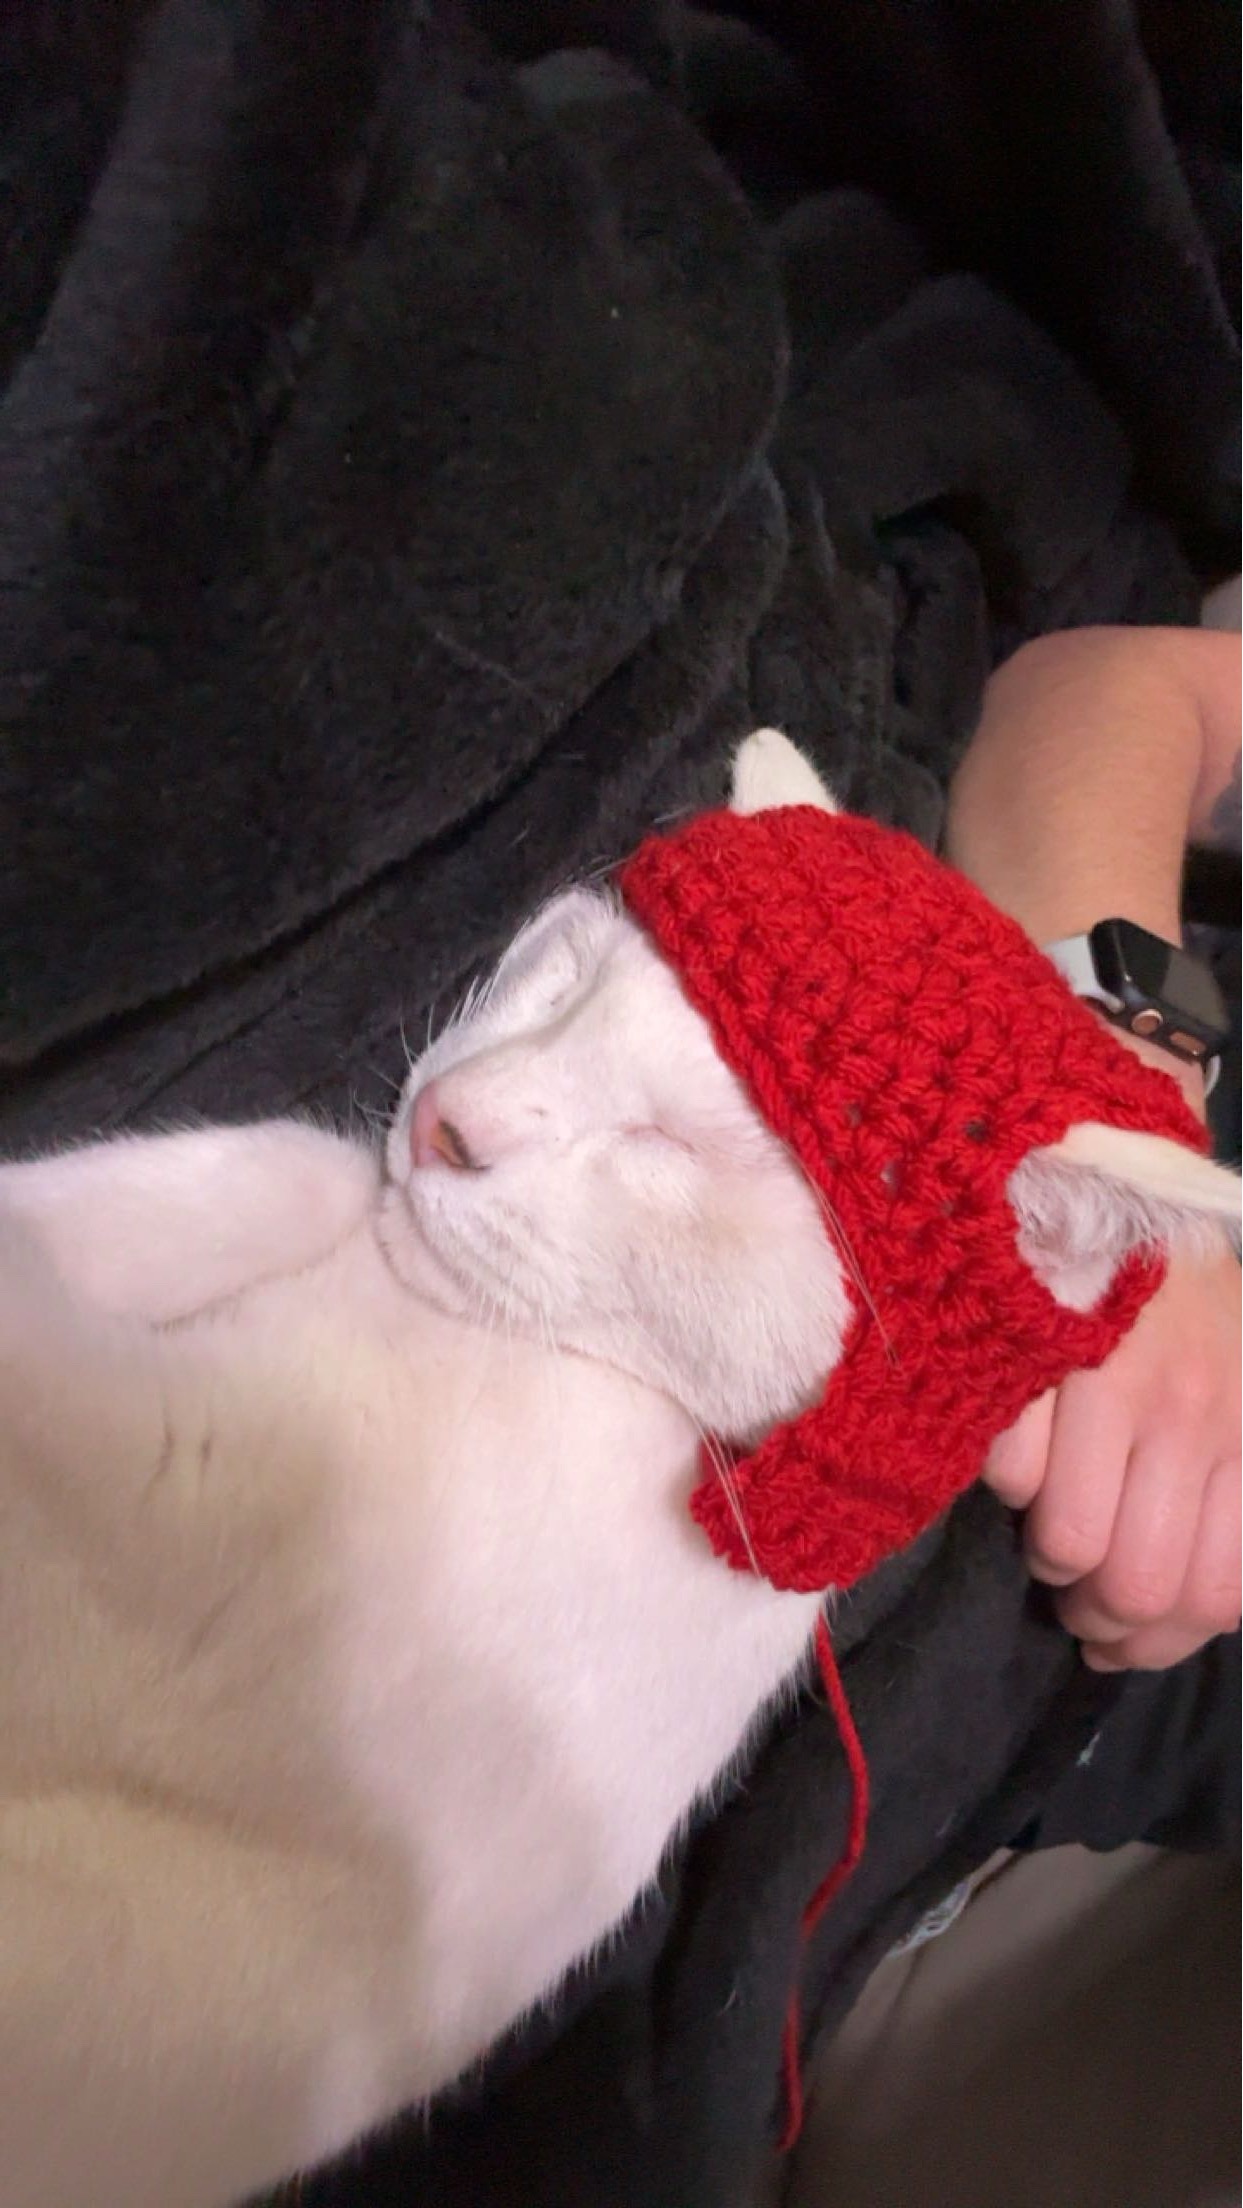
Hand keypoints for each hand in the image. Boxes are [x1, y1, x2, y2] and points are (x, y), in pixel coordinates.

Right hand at [984, 1245, 1240, 1670]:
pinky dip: (1003, 1483)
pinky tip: (1017, 1455)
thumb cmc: (1179, 1289)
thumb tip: (1192, 1603)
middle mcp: (1195, 1415)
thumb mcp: (1239, 1382)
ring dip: (1047, 1554)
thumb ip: (1229, 1484)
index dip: (1161, 1641)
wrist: (1111, 1162)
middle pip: (1140, 1588)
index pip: (1216, 1594)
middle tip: (1074, 1596)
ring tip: (1044, 1525)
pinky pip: (1008, 1477)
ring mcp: (1113, 1387)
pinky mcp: (1035, 1358)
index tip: (1123, 1633)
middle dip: (1096, 1617)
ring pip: (1070, 1546)